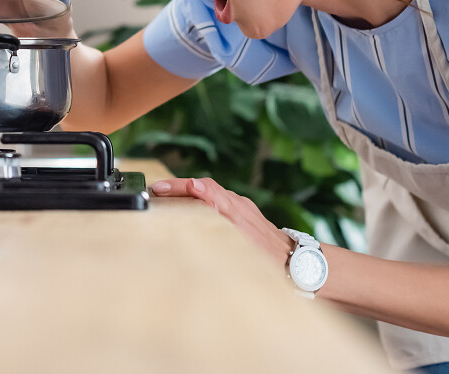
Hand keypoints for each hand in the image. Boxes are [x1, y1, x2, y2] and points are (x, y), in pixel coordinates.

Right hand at [152, 177, 292, 268]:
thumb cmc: (269, 257)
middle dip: (177, 187)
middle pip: (202, 187)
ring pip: (208, 193)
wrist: (293, 261)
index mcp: (234, 208)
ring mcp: (239, 207)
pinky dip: (198, 202)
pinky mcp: (240, 213)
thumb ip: (225, 221)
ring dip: (186, 194)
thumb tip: (202, 203)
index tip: (160, 188)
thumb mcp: (245, 242)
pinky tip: (188, 211)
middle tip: (154, 191)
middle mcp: (236, 203)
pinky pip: (215, 201)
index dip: (181, 186)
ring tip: (164, 199)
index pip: (204, 187)